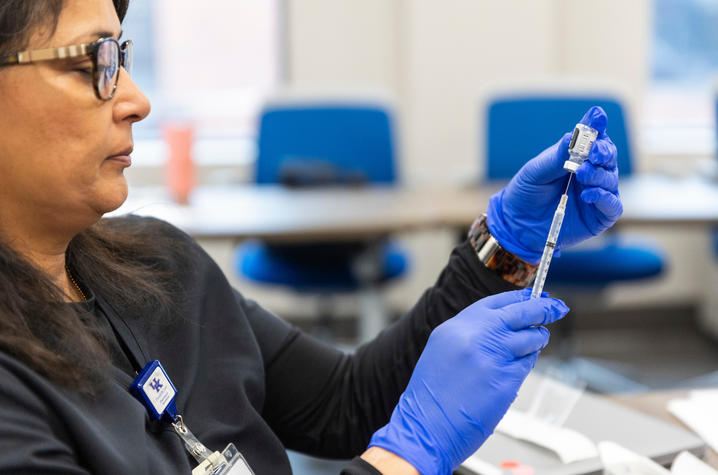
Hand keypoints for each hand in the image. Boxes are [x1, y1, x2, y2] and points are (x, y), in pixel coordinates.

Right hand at [368, 289, 568, 474]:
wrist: (427, 428)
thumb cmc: (432, 396)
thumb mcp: (443, 352)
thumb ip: (470, 334)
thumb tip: (503, 325)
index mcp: (455, 328)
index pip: (495, 302)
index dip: (519, 298)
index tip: (534, 296)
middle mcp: (475, 337)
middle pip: (519, 313)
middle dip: (542, 309)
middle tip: (555, 307)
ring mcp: (493, 358)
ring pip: (530, 339)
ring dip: (536, 340)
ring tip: (535, 342)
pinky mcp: (506, 381)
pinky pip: (526, 366)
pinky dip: (526, 364)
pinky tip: (516, 369)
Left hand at [486, 106, 622, 262]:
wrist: (516, 224)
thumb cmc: (526, 193)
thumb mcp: (536, 171)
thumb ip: (557, 157)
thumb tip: (572, 136)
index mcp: (577, 157)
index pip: (593, 138)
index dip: (597, 127)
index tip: (597, 116)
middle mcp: (591, 173)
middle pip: (608, 156)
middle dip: (603, 151)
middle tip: (593, 152)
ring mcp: (598, 195)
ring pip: (610, 179)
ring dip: (598, 174)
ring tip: (582, 174)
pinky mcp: (599, 217)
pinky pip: (612, 205)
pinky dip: (604, 197)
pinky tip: (588, 194)